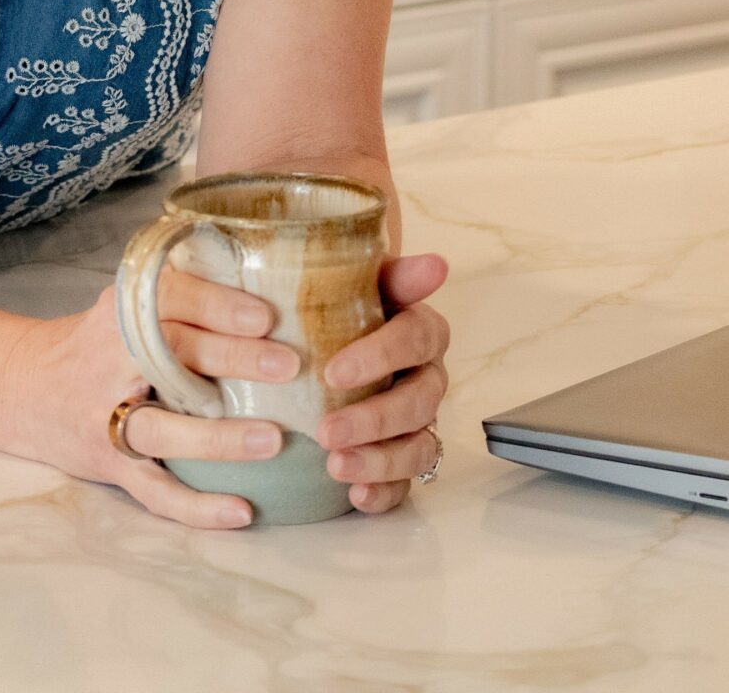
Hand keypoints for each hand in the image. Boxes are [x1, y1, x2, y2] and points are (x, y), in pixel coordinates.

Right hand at [2, 269, 304, 530]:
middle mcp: (108, 361)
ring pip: (162, 432)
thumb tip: (267, 278)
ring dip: (218, 438)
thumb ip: (179, 296)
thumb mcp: (124, 306)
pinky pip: (155, 492)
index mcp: (119, 313)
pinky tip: (242, 510)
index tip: (264, 316)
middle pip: (170, 357)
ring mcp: (105, 419)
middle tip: (288, 365)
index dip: (215, 305)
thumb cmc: (96, 343)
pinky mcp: (109, 465)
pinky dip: (197, 507)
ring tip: (272, 440)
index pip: (167, 298)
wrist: (22, 389)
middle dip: (231, 359)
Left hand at [314, 251, 450, 513]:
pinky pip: (407, 483)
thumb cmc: (341, 305)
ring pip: (419, 447)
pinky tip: (356, 497)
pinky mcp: (402, 457)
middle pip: (419, 402)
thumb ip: (393, 272)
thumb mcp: (355, 281)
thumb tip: (436, 263)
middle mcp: (427, 377)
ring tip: (336, 468)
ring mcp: (419, 421)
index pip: (415, 339)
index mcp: (421, 330)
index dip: (379, 356)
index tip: (332, 372)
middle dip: (375, 419)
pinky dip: (385, 493)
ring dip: (380, 461)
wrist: (327, 334)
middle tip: (326, 432)